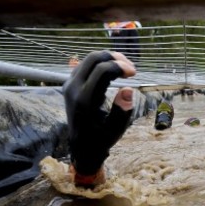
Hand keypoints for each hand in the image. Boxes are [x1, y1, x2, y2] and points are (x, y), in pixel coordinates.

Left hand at [63, 51, 135, 176]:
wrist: (81, 147)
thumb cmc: (101, 140)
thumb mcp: (115, 131)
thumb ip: (122, 111)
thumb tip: (127, 89)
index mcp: (85, 100)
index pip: (102, 71)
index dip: (120, 67)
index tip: (134, 73)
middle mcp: (74, 88)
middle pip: (94, 59)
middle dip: (115, 58)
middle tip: (131, 68)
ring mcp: (69, 84)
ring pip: (89, 59)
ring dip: (108, 59)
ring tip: (124, 69)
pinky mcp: (70, 84)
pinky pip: (85, 65)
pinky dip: (100, 63)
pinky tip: (113, 71)